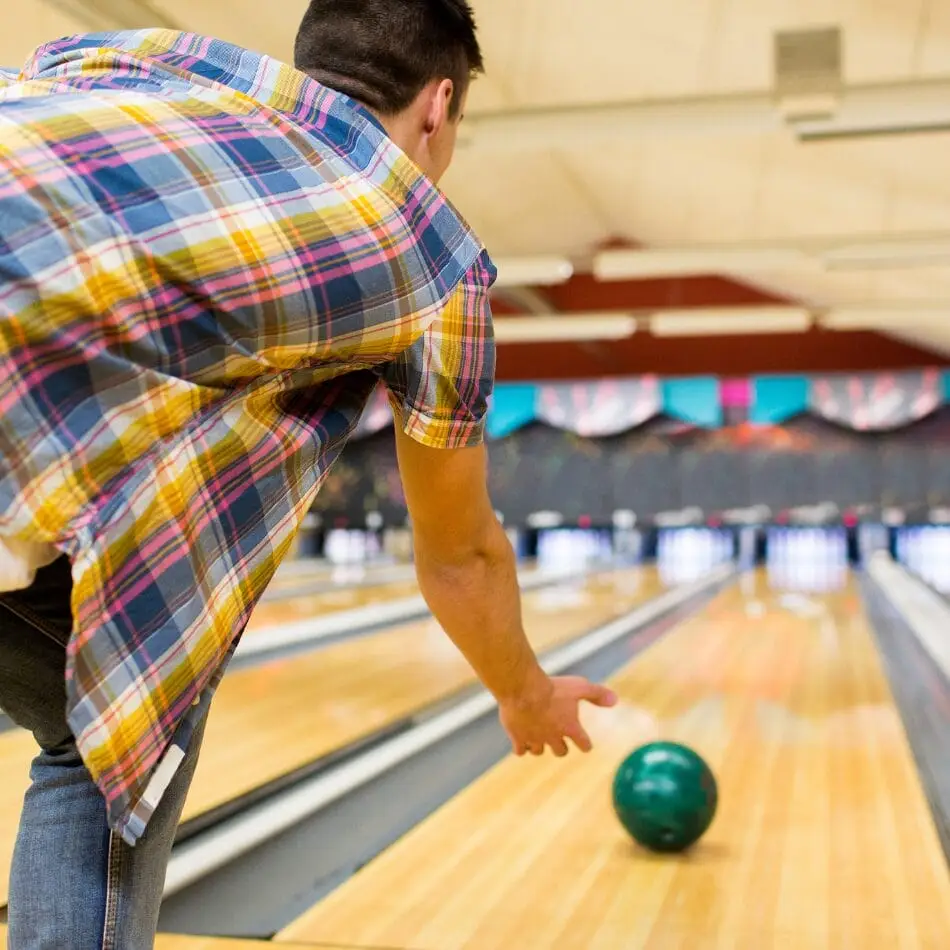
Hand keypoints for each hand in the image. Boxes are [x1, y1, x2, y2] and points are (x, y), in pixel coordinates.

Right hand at [498, 673, 617, 757]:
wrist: (524, 689)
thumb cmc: (554, 687)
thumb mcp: (579, 686)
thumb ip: (597, 694)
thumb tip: (615, 700)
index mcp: (570, 728)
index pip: (584, 744)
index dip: (585, 743)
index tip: (585, 744)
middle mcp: (553, 737)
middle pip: (560, 752)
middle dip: (560, 746)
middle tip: (558, 738)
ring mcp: (535, 739)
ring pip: (539, 751)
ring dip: (540, 746)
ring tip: (538, 738)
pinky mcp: (518, 737)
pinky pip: (520, 750)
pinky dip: (521, 747)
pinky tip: (521, 741)